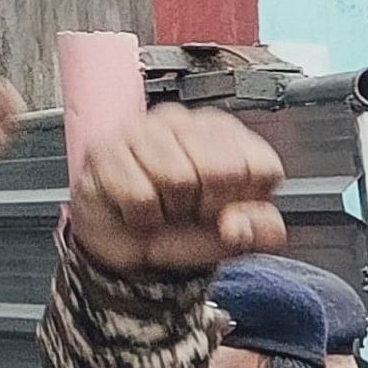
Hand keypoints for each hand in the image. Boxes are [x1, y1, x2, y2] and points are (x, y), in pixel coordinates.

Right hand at [63, 105, 287, 277]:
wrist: (123, 243)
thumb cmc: (180, 229)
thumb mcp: (232, 238)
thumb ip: (257, 231)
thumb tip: (242, 223)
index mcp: (228, 137)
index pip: (261, 166)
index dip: (247, 200)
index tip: (229, 210)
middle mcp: (186, 124)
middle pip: (220, 169)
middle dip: (208, 206)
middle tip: (192, 212)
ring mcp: (143, 131)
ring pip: (176, 178)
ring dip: (171, 211)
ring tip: (164, 209)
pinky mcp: (106, 149)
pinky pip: (139, 194)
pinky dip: (142, 217)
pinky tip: (138, 210)